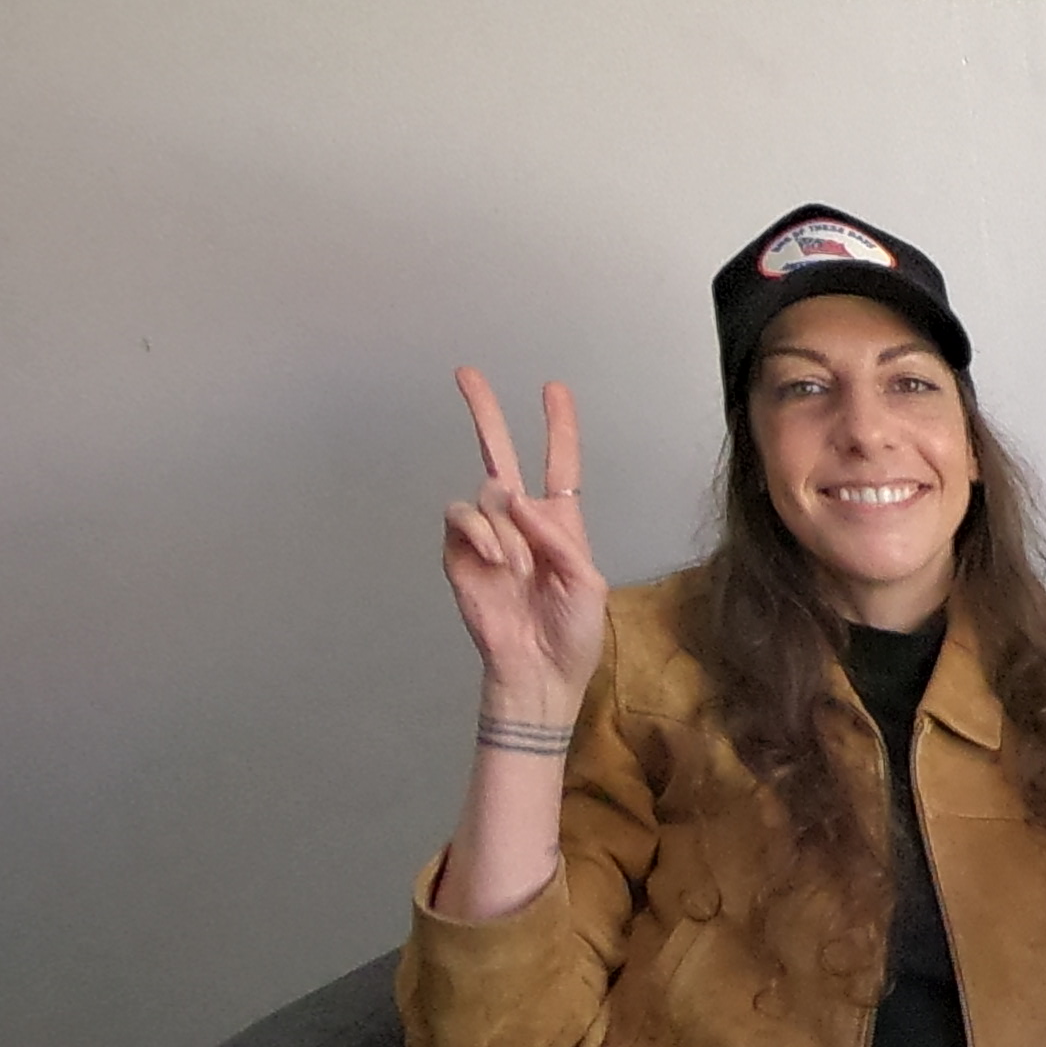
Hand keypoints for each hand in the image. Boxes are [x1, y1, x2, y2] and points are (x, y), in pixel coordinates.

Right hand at [442, 369, 609, 714]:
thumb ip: (557, 535)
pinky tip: (497, 562)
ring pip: (488, 494)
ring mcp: (487, 536)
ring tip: (519, 570)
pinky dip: (481, 534)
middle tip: (466, 374)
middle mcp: (520, 522)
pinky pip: (462, 517)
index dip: (558, 427)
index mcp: (560, 524)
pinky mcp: (459, 552)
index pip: (559, 465)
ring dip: (506, 530)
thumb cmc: (572, 634)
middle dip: (485, 413)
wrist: (538, 672)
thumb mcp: (586, 582)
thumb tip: (516, 499)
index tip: (554, 389)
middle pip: (499, 455)